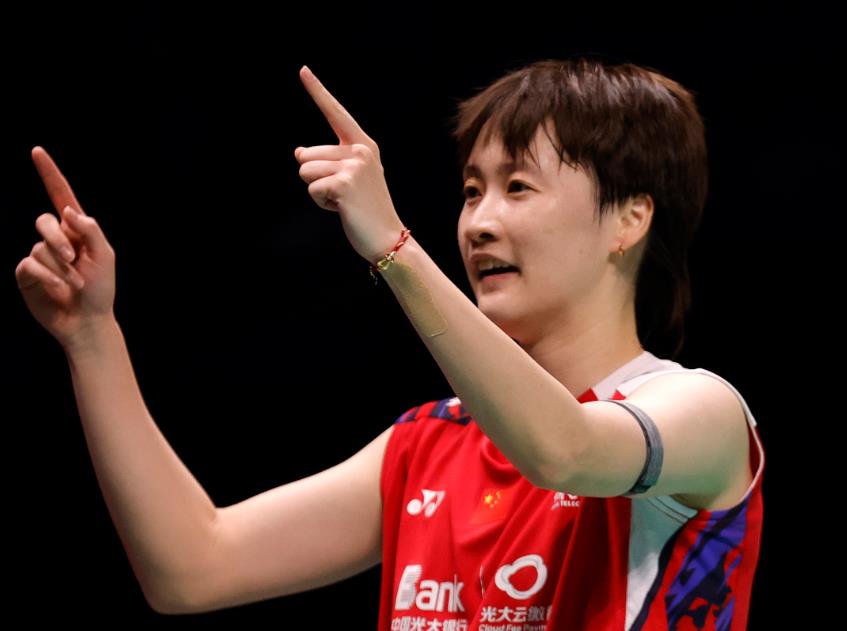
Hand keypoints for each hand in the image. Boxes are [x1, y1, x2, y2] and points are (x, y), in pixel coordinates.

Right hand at [15, 147, 116, 349]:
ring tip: (74, 283)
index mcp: (77, 231)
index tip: (37, 151)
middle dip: (57, 239)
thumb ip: (90, 230)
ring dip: (60, 267)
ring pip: (39, 247)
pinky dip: (47, 276)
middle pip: (44, 220)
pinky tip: (59, 289)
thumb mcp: (105, 256)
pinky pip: (29, 264)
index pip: (61, 196)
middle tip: (74, 259)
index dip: (49, 174)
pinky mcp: (27, 274)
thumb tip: (68, 211)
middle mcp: (56, 239)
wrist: (87, 321)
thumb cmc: (101, 289)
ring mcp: (39, 256)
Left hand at [294, 65, 405, 262]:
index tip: (302, 69)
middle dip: (315, 178)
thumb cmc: (367, 210)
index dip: (317, 91)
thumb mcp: (349, 179)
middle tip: (345, 195)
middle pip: (307, 154)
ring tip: (344, 201)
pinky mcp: (343, 184)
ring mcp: (353, 166)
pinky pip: (312, 189)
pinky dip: (321, 203)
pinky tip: (342, 209)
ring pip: (305, 172)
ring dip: (317, 192)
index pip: (335, 113)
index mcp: (364, 145)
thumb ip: (328, 161)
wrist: (388, 237)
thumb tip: (298, 152)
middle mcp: (360, 150)